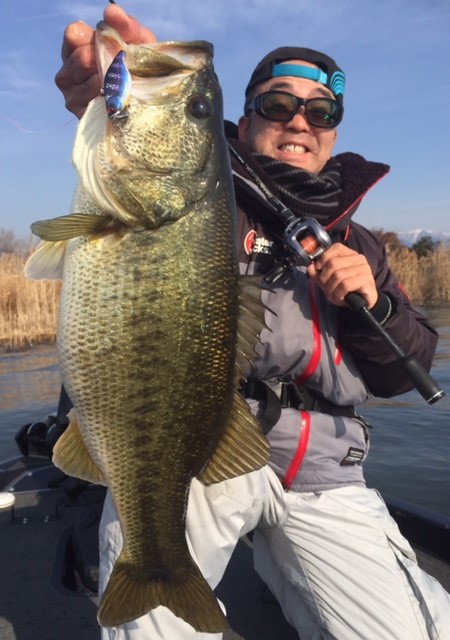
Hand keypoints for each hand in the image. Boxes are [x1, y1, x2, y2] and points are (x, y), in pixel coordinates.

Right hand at [55, 3, 155, 117]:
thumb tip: (111, 11)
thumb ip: (126, 25)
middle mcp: (69, 69)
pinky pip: (92, 101)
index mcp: (77, 46)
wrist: (150, 102)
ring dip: (110, 82)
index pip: (74, 34)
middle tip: (122, 69)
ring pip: (87, 81)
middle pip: (81, 59)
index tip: (113, 45)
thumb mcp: (138, 42)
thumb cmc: (139, 67)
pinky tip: (116, 98)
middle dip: (106, 63)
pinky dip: (108, 98)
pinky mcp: (79, 112)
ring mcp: (71, 92)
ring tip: (122, 84)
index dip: (94, 38)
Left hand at [306, 243, 378, 308]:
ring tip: (334, 295)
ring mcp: (364, 269)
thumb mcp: (328, 281)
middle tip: (326, 288)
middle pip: (333, 263)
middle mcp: (359, 259)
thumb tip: (310, 267)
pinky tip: (341, 297)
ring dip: (331, 289)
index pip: (335, 248)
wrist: (362, 304)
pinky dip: (338, 294)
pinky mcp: (366, 281)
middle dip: (324, 279)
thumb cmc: (346, 290)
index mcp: (350, 255)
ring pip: (338, 275)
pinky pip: (345, 285)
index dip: (323, 259)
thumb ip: (318, 274)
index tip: (318, 270)